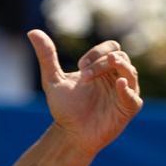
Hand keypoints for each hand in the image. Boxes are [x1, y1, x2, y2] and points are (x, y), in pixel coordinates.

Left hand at [28, 29, 143, 155]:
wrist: (69, 134)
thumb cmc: (65, 108)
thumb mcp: (53, 80)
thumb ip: (47, 56)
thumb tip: (32, 31)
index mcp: (103, 68)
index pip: (111, 48)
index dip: (97, 52)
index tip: (80, 66)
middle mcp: (116, 77)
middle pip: (120, 56)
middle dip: (102, 62)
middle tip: (84, 75)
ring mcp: (124, 92)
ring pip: (130, 71)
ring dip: (115, 68)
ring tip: (100, 72)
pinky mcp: (127, 108)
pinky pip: (133, 95)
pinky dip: (127, 89)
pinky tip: (119, 84)